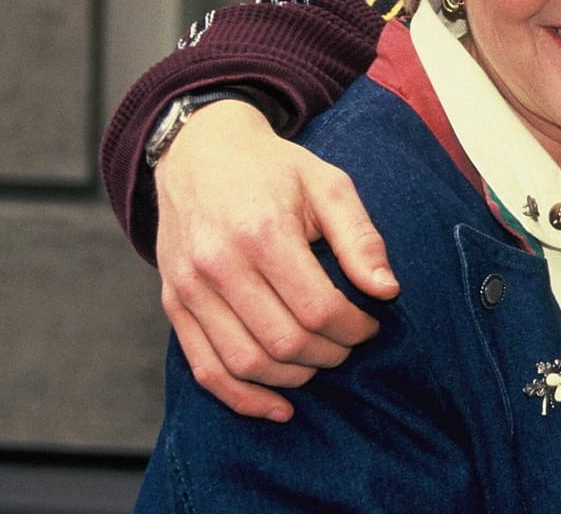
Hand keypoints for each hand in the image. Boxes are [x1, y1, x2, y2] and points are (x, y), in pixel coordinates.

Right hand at [154, 98, 399, 420]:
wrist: (200, 154)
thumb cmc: (275, 170)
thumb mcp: (329, 184)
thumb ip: (361, 237)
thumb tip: (387, 290)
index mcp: (262, 232)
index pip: (317, 308)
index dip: (354, 327)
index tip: (372, 323)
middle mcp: (218, 264)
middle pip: (283, 341)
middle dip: (330, 354)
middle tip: (351, 342)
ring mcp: (189, 288)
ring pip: (246, 363)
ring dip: (295, 377)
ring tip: (322, 360)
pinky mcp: (173, 304)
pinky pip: (205, 369)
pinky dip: (243, 397)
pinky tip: (278, 407)